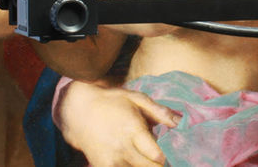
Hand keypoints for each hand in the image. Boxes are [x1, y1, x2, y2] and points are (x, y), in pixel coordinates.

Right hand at [55, 81, 179, 166]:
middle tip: (167, 160)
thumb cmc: (111, 102)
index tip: (174, 154)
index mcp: (132, 129)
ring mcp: (110, 159)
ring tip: (148, 157)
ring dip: (146, 166)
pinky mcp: (102, 166)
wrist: (77, 111)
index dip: (167, 157)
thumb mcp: (135, 98)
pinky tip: (135, 161)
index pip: (156, 155)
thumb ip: (158, 111)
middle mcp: (121, 147)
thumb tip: (180, 122)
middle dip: (159, 165)